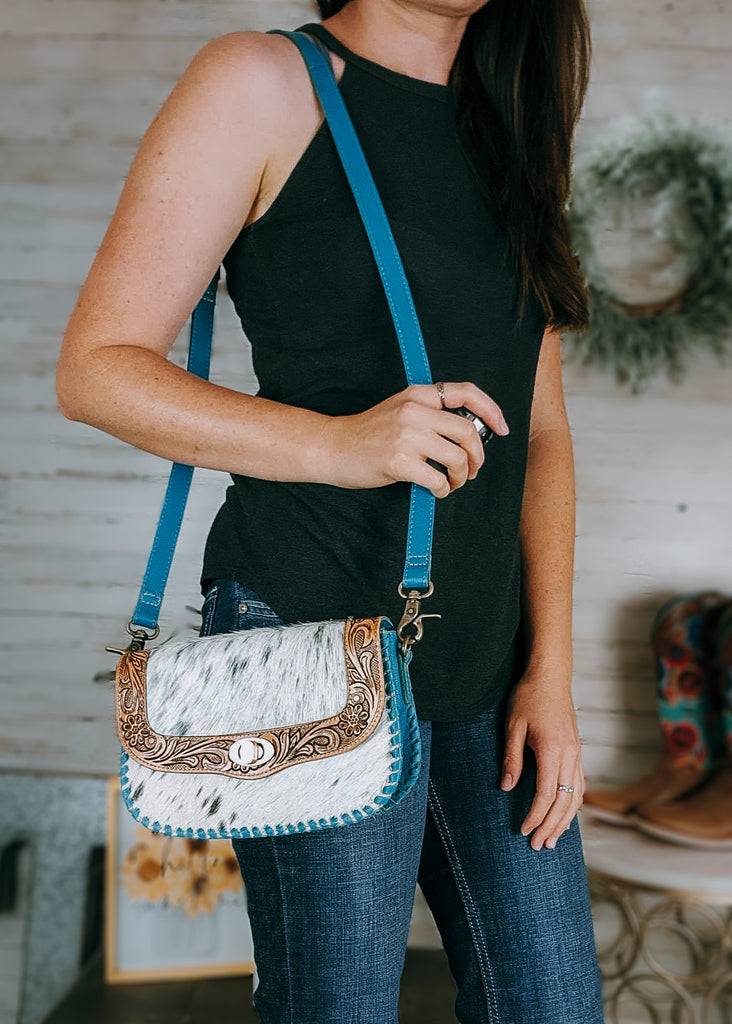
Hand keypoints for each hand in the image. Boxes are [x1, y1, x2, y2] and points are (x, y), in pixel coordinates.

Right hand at [322, 382, 508, 496]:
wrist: (332, 446)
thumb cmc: (367, 433)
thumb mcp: (400, 409)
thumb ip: (430, 415)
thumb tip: (466, 436)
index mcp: (417, 394)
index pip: (466, 392)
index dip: (491, 410)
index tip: (502, 428)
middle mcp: (414, 411)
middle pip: (467, 432)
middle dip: (477, 456)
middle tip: (472, 470)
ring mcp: (407, 436)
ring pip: (456, 458)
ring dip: (461, 476)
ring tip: (453, 482)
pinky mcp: (399, 462)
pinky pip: (438, 479)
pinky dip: (444, 489)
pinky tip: (437, 490)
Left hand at [501, 669, 583, 850]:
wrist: (550, 676)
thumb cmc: (528, 697)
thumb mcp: (512, 726)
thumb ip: (511, 758)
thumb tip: (506, 788)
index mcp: (552, 750)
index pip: (545, 794)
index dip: (535, 816)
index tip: (523, 830)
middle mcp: (569, 755)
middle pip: (564, 801)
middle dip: (550, 826)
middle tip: (537, 846)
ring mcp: (576, 753)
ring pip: (575, 796)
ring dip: (564, 820)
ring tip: (552, 839)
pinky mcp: (577, 750)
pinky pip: (579, 784)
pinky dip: (573, 804)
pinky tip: (566, 815)